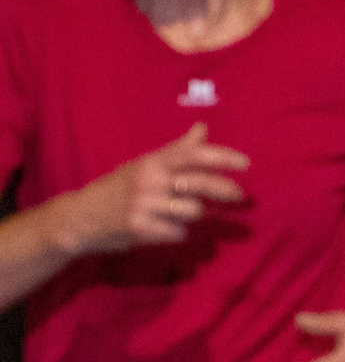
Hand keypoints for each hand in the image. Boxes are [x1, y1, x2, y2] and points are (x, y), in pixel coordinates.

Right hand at [63, 124, 247, 253]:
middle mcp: (149, 180)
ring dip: (192, 214)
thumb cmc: (118, 188)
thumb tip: (202, 128)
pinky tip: (162, 228)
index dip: (222, 157)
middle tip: (240, 196)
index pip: (192, 154)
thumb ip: (176, 150)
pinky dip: (176, 233)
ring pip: (194, 210)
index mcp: (152, 162)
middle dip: (227, 190)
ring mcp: (144, 205)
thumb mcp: (144, 164)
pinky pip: (179, 233)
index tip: (245, 163)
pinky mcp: (141, 228)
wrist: (80, 217)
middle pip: (201, 183)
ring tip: (175, 212)